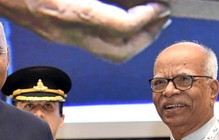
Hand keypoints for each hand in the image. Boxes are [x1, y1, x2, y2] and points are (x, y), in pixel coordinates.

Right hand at [0, 0, 170, 62]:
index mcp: (69, 12)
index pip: (120, 28)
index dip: (146, 19)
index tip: (160, 7)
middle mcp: (66, 31)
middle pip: (118, 52)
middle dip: (146, 37)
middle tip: (162, 18)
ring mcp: (61, 36)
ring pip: (107, 53)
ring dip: (133, 40)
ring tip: (149, 20)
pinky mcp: (57, 35)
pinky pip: (93, 44)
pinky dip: (114, 35)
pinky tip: (121, 17)